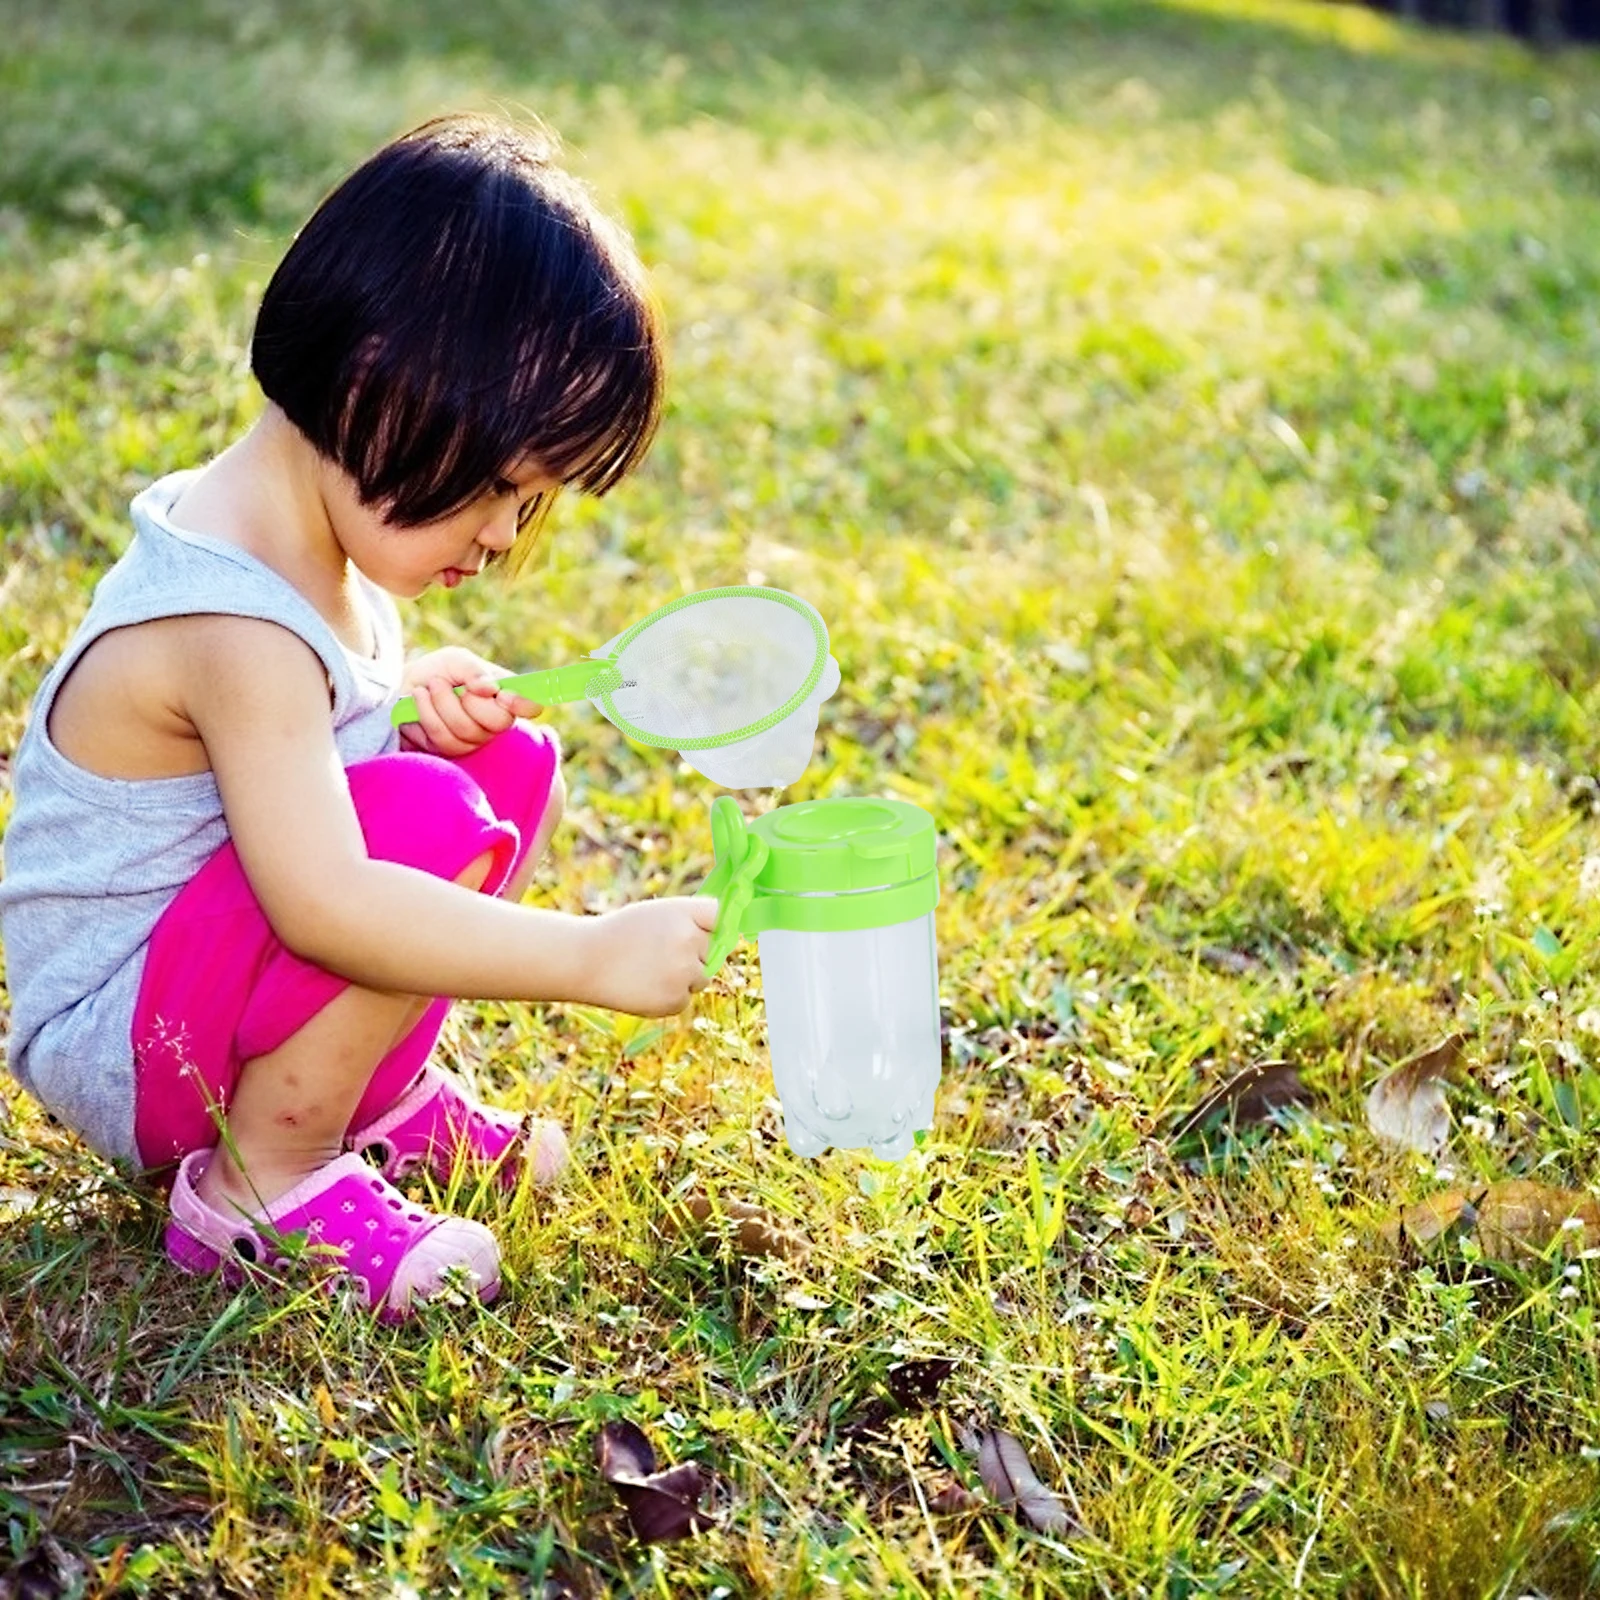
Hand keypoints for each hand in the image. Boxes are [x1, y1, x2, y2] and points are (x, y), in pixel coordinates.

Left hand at [398, 647, 542, 757]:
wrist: (400, 688)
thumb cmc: (435, 672)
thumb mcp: (454, 660)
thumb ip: (474, 670)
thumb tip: (490, 688)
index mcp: (504, 695)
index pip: (531, 705)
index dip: (525, 703)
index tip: (505, 696)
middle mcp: (494, 721)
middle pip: (500, 722)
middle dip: (472, 701)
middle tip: (457, 685)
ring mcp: (474, 739)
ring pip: (467, 729)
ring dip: (443, 702)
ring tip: (431, 686)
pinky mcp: (451, 751)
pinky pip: (444, 737)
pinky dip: (428, 713)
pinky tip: (420, 699)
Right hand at [579, 898, 719, 1016]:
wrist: (585, 962)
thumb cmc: (621, 934)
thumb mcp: (656, 914)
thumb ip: (689, 920)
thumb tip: (726, 931)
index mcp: (683, 913)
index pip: (720, 915)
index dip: (713, 924)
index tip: (706, 930)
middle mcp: (689, 941)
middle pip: (714, 949)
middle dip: (695, 952)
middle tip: (661, 952)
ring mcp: (684, 972)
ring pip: (702, 977)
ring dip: (684, 976)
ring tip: (650, 969)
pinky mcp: (675, 1000)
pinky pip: (685, 998)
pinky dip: (669, 995)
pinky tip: (644, 985)